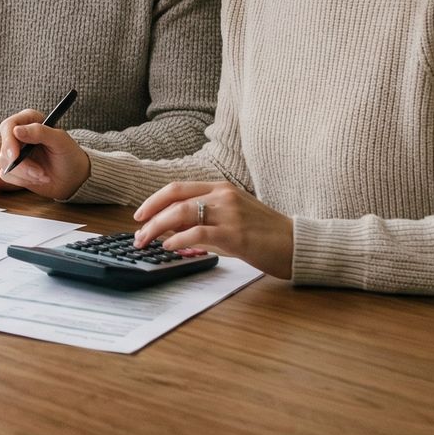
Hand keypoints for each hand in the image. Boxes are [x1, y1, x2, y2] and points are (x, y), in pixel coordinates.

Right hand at [0, 109, 91, 201]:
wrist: (73, 177)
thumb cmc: (69, 154)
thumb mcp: (60, 141)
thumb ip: (40, 132)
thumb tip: (16, 130)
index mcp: (29, 120)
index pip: (9, 125)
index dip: (8, 141)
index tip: (15, 156)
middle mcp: (18, 135)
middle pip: (5, 147)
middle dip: (22, 165)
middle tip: (40, 173)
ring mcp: (14, 152)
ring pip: (5, 163)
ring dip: (25, 174)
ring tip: (44, 176)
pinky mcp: (12, 168)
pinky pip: (7, 175)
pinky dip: (23, 180)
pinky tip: (38, 179)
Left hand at [132, 181, 294, 278]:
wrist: (296, 244)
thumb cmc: (265, 234)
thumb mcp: (232, 220)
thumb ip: (203, 222)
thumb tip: (171, 231)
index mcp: (222, 188)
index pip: (178, 188)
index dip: (154, 200)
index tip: (140, 215)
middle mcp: (223, 196)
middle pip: (175, 198)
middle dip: (149, 216)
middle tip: (137, 233)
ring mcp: (229, 213)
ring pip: (181, 214)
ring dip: (157, 228)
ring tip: (147, 241)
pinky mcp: (235, 234)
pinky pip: (197, 233)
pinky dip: (178, 240)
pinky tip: (169, 246)